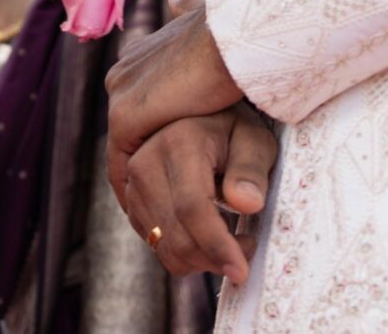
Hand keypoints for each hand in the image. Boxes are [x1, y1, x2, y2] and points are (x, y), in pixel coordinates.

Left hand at [106, 0, 246, 203]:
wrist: (233, 35)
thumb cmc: (234, 29)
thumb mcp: (204, 18)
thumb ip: (187, 12)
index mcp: (139, 57)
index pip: (138, 109)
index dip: (151, 140)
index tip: (165, 168)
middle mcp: (122, 74)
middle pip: (125, 134)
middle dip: (138, 167)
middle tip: (154, 203)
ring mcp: (121, 95)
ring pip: (121, 152)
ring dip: (134, 186)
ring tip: (152, 217)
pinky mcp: (127, 116)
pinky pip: (122, 165)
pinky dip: (132, 192)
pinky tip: (150, 214)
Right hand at [114, 105, 277, 284]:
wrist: (197, 116)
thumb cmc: (234, 129)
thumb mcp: (255, 140)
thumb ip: (251, 170)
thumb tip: (247, 204)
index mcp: (178, 143)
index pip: (193, 208)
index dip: (217, 245)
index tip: (242, 271)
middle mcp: (145, 162)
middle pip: (176, 236)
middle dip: (214, 259)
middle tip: (247, 249)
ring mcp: (132, 184)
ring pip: (165, 248)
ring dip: (202, 258)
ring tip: (232, 237)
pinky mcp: (131, 201)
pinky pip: (158, 245)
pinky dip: (186, 252)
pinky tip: (208, 232)